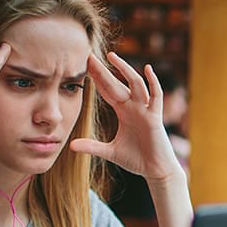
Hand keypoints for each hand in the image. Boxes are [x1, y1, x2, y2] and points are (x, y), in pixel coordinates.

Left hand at [71, 52, 182, 183]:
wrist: (155, 170)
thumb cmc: (136, 159)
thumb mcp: (109, 152)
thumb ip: (92, 146)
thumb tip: (70, 146)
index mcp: (124, 111)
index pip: (107, 90)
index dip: (96, 78)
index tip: (84, 65)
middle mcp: (134, 107)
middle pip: (117, 83)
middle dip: (104, 70)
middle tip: (90, 56)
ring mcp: (145, 110)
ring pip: (135, 84)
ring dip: (125, 69)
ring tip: (112, 56)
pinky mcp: (155, 117)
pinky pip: (156, 96)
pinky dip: (153, 82)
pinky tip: (148, 69)